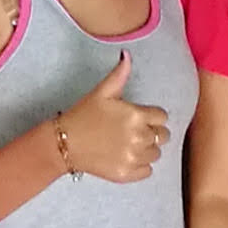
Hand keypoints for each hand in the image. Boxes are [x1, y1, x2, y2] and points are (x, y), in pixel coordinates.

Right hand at [51, 52, 168, 182]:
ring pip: (156, 154)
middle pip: (163, 136)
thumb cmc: (83, 115)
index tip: (139, 118)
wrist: (64, 143)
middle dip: (151, 132)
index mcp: (137, 116)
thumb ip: (119, 74)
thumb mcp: (102, 92)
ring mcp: (133, 157)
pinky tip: (126, 157)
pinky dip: (140, 166)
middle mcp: (139, 137)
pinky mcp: (127, 173)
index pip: (162, 117)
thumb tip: (127, 54)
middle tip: (133, 132)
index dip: (152, 116)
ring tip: (128, 144)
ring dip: (147, 149)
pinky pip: (148, 171)